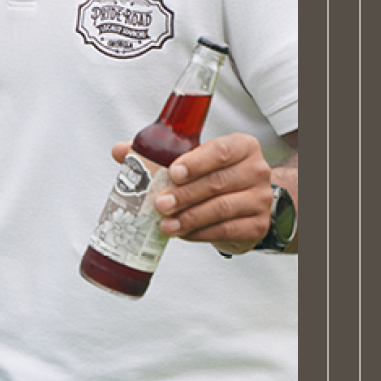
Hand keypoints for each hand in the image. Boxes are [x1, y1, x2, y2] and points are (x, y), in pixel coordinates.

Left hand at [111, 133, 273, 254]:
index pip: (221, 151)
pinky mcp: (257, 225)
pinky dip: (200, 233)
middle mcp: (256, 170)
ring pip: (222, 209)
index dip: (196, 162)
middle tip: (160, 204)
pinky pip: (226, 230)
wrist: (246, 203)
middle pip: (218, 182)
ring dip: (189, 218)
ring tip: (166, 224)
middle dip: (184, 195)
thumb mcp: (192, 160)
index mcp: (241, 147)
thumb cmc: (215, 176)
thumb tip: (120, 151)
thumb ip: (157, 153)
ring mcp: (260, 200)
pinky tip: (183, 233)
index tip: (172, 173)